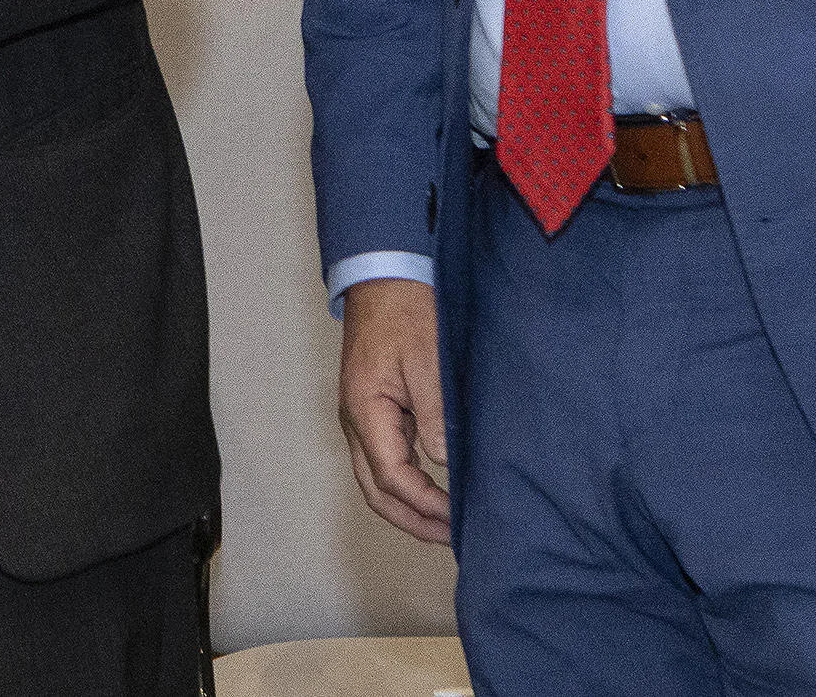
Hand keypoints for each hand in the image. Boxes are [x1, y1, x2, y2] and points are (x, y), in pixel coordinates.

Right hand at [337, 277, 451, 544]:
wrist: (384, 276)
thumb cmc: (406, 312)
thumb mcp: (428, 362)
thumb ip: (436, 418)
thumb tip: (445, 463)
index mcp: (364, 412)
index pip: (392, 478)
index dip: (427, 505)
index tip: (460, 518)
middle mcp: (355, 422)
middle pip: (375, 492)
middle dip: (412, 522)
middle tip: (453, 539)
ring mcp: (361, 418)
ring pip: (376, 481)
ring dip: (408, 507)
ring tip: (446, 524)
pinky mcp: (374, 411)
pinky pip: (385, 461)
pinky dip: (407, 485)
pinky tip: (433, 489)